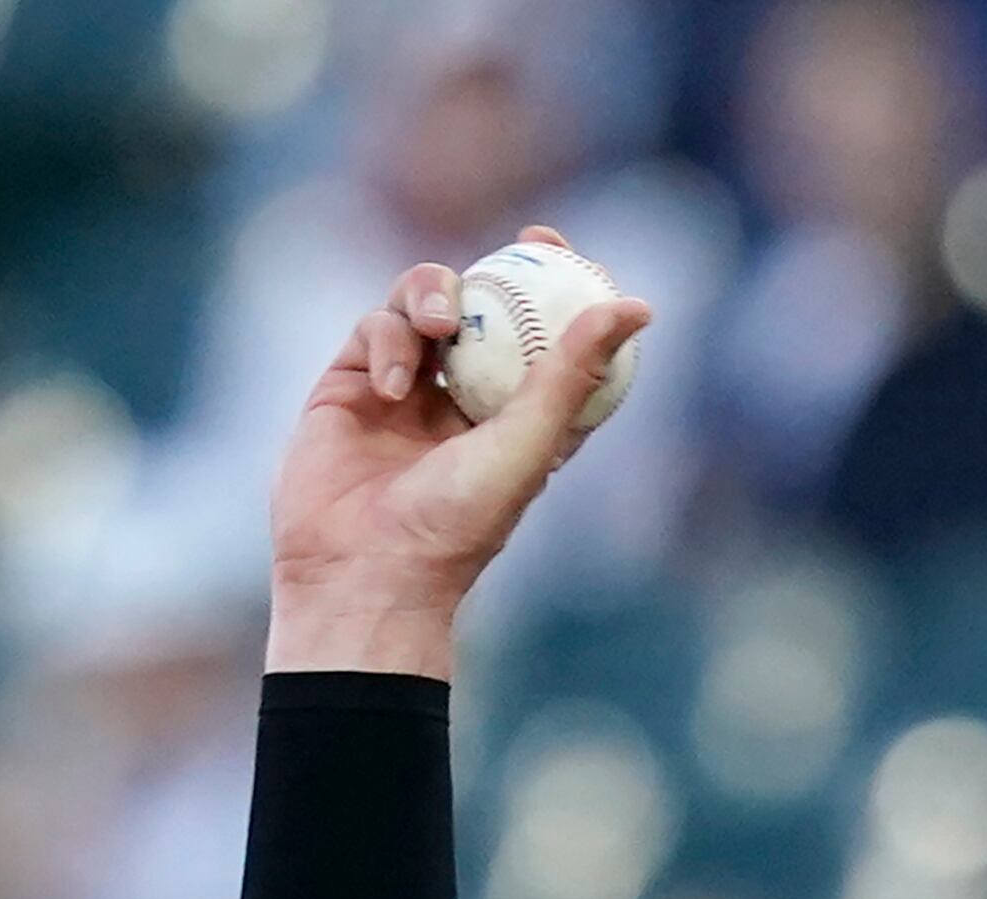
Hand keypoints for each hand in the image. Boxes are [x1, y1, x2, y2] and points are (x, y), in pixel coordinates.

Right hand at [266, 228, 648, 679]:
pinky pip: (375, 328)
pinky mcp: (350, 383)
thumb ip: (573, 371)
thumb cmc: (457, 522)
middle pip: (486, 308)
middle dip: (503, 267)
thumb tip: (635, 307)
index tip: (573, 253)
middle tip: (526, 242)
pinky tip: (393, 386)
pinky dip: (388, 341)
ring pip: (424, 303)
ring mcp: (405, 387)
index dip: (562, 291)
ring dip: (436, 296)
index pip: (545, 340)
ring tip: (440, 327)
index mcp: (516, 419)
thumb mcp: (528, 441)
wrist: (364, 567)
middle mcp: (462, 397)